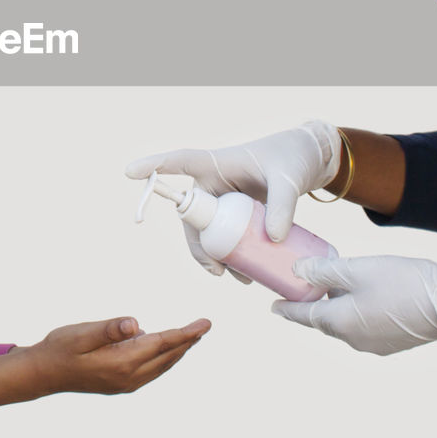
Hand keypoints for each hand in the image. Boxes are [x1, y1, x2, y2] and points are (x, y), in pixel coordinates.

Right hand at [0, 317, 210, 406]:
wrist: (43, 373)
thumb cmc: (60, 348)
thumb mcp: (82, 333)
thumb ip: (109, 328)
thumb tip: (136, 323)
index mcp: (122, 362)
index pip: (163, 344)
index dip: (186, 333)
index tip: (204, 324)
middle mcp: (129, 377)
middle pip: (167, 356)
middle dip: (187, 341)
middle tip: (204, 325)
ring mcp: (125, 383)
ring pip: (161, 365)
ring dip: (177, 350)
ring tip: (191, 336)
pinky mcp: (120, 383)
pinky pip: (151, 370)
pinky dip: (163, 358)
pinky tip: (163, 348)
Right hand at [125, 121, 341, 274]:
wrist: (306, 161)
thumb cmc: (292, 159)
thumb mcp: (289, 180)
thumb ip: (282, 206)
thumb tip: (274, 239)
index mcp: (216, 164)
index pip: (179, 162)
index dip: (154, 166)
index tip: (130, 172)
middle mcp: (212, 183)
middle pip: (191, 216)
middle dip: (199, 247)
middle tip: (217, 272)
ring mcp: (222, 200)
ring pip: (207, 233)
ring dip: (217, 258)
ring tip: (242, 278)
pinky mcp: (235, 214)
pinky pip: (225, 238)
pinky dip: (233, 257)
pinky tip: (248, 274)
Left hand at [271, 255, 436, 355]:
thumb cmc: (402, 282)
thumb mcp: (357, 269)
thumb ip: (324, 271)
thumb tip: (298, 272)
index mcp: (340, 323)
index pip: (304, 316)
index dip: (288, 308)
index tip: (273, 306)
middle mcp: (354, 339)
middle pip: (325, 321)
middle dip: (313, 305)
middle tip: (303, 290)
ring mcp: (375, 344)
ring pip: (346, 324)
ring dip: (337, 308)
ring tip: (334, 288)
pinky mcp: (394, 342)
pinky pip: (365, 327)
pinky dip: (357, 313)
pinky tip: (364, 296)